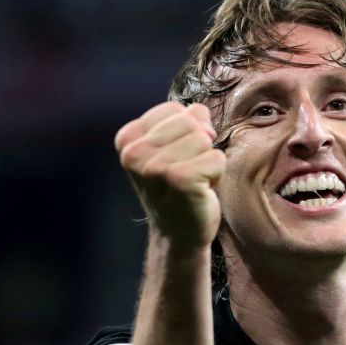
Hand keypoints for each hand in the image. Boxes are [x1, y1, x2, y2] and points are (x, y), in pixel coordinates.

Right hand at [115, 102, 224, 248]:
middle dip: (199, 146)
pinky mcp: (180, 180)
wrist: (177, 234)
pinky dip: (217, 175)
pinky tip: (201, 191)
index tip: (177, 158)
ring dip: (208, 162)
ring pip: (205, 139)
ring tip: (194, 181)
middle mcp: (135, 152)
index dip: (188, 132)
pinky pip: (217, 158)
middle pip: (191, 121)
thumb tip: (199, 111)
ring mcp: (156, 167)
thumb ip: (184, 121)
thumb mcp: (172, 148)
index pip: (176, 110)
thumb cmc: (177, 188)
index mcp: (128, 139)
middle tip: (188, 171)